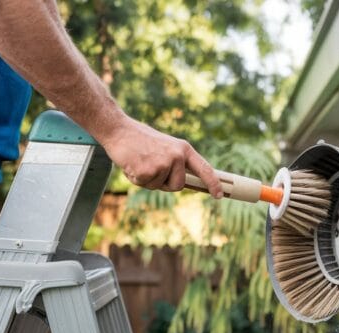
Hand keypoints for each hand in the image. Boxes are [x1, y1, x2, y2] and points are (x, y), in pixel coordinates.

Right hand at [100, 117, 222, 196]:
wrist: (119, 130)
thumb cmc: (141, 140)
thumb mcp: (166, 147)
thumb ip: (176, 163)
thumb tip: (183, 183)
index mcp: (184, 149)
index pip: (204, 168)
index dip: (213, 183)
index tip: (219, 195)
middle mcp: (177, 156)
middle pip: (178, 186)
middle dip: (165, 183)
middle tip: (151, 166)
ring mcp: (163, 163)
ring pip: (160, 187)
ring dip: (148, 180)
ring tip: (140, 162)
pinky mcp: (149, 171)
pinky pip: (145, 185)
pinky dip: (136, 178)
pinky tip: (132, 163)